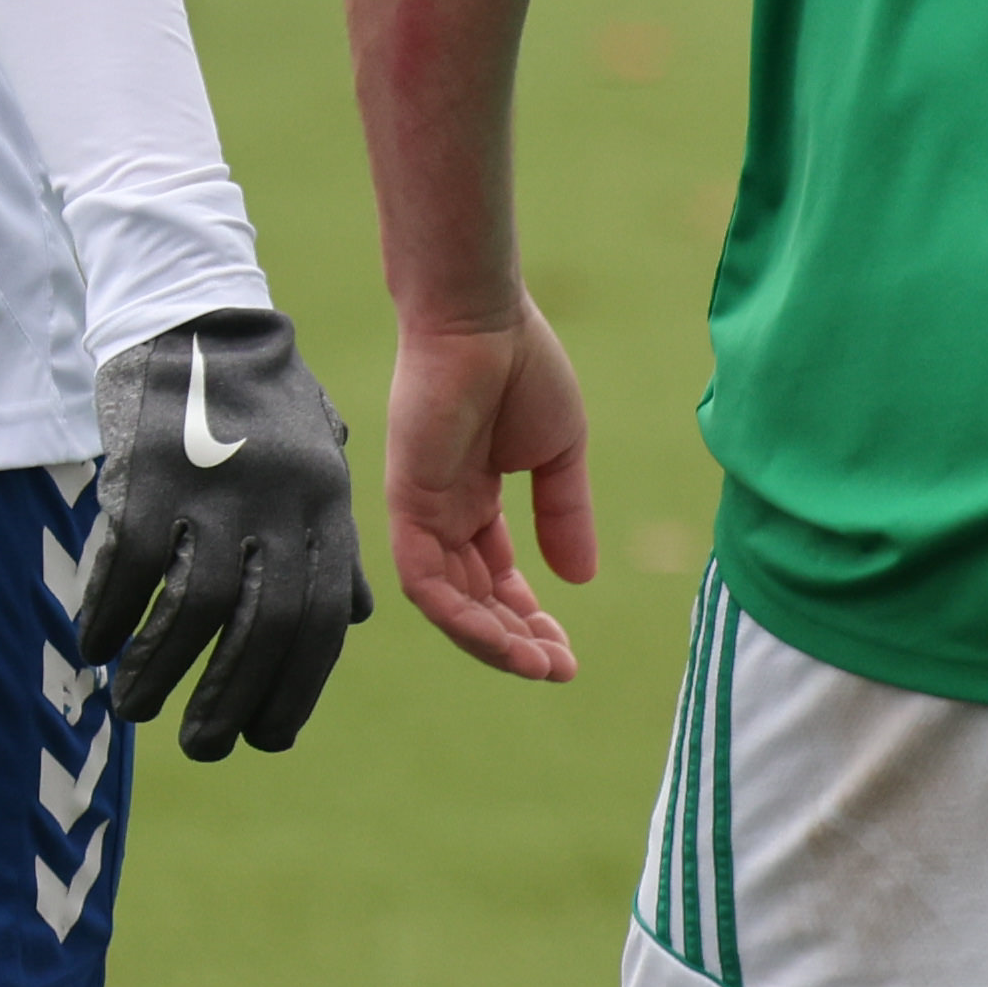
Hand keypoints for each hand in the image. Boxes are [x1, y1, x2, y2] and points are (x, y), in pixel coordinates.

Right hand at [72, 310, 373, 760]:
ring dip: (163, 671)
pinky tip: (95, 644)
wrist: (199, 322)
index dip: (295, 690)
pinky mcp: (149, 474)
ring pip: (194, 608)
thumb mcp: (320, 465)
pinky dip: (110, 614)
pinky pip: (128, 566)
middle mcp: (278, 503)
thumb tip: (345, 621)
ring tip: (138, 708)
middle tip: (204, 746)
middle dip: (233, 701)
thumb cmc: (263, 408)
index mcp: (325, 506)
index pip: (320, 622)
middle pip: (261, 627)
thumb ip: (332, 544)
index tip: (268, 739)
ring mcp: (214, 487)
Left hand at [386, 301, 593, 683]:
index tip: (567, 651)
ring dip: (490, 639)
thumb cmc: (522, 365)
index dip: (529, 617)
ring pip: (448, 601)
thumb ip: (566, 513)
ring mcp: (421, 510)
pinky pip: (424, 580)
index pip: (495, 576)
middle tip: (557, 668)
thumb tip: (581, 580)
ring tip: (537, 663)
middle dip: (514, 638)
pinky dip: (460, 615)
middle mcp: (443, 512)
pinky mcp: (406, 503)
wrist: (484, 318)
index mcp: (475, 497)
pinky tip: (501, 636)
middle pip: (472, 597)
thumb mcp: (559, 452)